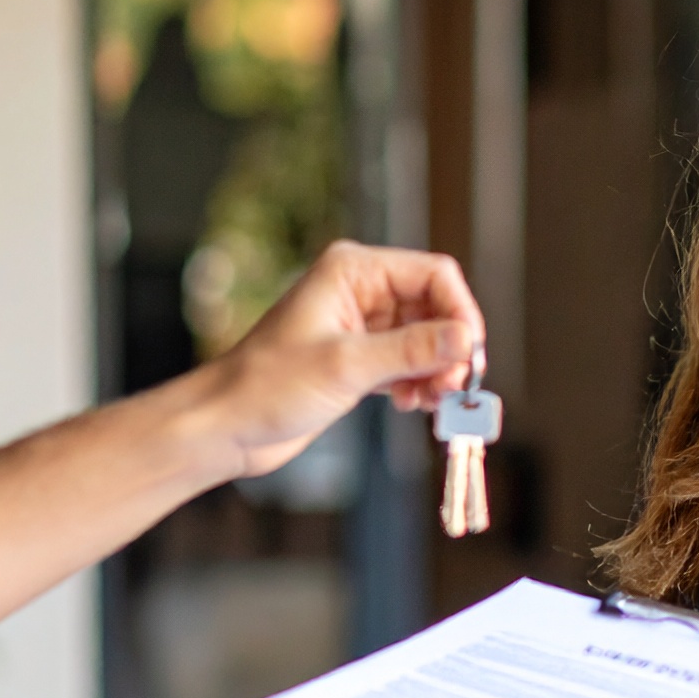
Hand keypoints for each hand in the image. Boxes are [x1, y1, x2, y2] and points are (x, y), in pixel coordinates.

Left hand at [202, 241, 484, 478]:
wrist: (227, 426)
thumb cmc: (268, 386)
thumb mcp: (347, 366)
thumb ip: (411, 350)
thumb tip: (466, 339)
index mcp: (353, 271)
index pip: (433, 275)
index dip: (460, 312)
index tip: (471, 354)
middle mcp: (360, 291)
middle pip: (435, 307)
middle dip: (450, 347)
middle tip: (456, 386)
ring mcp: (361, 326)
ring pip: (426, 339)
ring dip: (438, 369)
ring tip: (434, 400)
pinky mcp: (359, 360)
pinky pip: (408, 363)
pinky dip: (419, 383)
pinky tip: (413, 405)